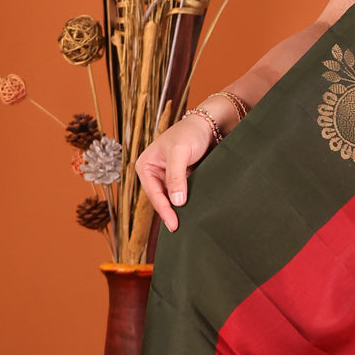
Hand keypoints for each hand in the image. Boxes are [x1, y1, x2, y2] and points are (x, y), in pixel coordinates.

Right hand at [135, 112, 217, 232]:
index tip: (173, 224)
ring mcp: (168, 178)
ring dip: (180, 210)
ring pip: (172, 199)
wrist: (209, 125)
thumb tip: (176, 201)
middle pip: (161, 199)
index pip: (153, 193)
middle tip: (179, 229)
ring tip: (188, 225)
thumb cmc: (190, 133)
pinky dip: (188, 204)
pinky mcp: (182, 180)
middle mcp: (154, 173)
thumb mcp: (180, 152)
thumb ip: (176, 176)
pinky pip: (183, 195)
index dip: (164, 210)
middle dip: (170, 213)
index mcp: (146, 166)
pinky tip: (195, 213)